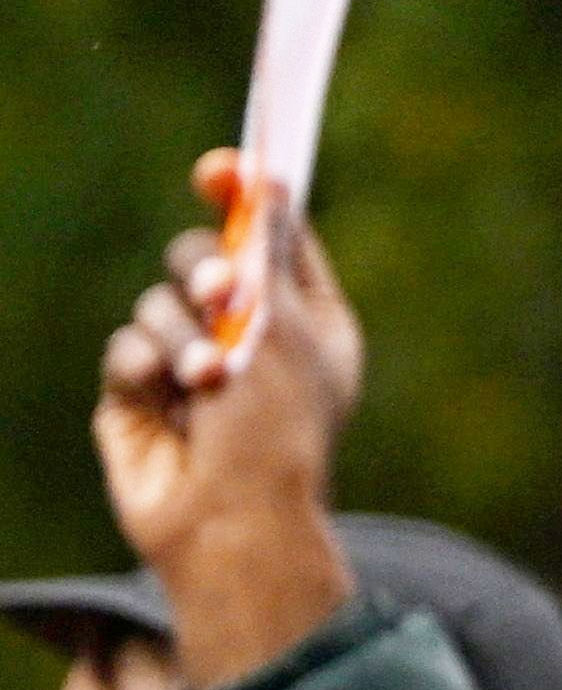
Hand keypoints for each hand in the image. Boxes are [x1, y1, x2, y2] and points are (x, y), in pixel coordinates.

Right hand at [92, 157, 359, 685]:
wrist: (231, 524)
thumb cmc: (276, 429)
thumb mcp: (284, 329)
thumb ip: (268, 252)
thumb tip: (269, 179)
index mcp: (306, 321)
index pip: (273, 241)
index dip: (249, 200)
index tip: (224, 165)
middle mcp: (249, 337)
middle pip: (201, 259)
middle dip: (201, 270)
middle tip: (218, 290)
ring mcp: (190, 365)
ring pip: (158, 303)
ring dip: (180, 335)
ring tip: (206, 382)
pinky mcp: (141, 394)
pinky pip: (126, 347)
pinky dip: (145, 368)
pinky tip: (167, 401)